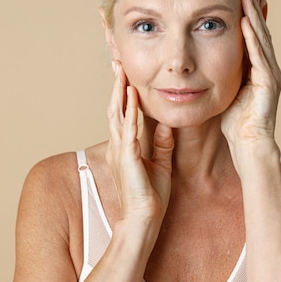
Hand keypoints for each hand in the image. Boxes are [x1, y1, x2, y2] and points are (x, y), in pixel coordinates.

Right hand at [106, 61, 173, 223]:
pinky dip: (130, 110)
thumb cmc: (149, 196)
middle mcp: (119, 144)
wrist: (144, 219)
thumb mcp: (161, 164)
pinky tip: (132, 95)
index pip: (122, 112)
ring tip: (121, 70)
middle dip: (116, 84)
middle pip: (115, 107)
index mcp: (125, 146)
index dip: (122, 92)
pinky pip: (128, 128)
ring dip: (119, 90)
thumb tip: (165, 125)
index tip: (124, 73)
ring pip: (117, 112)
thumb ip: (162, 144)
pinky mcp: (128, 156)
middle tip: (117, 62)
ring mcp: (121, 149)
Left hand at [221, 0, 280, 164]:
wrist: (248, 147)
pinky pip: (259, 57)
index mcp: (257, 70)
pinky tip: (246, 23)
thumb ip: (222, 73)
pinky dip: (253, 39)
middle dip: (252, 9)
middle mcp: (267, 69)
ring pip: (262, 40)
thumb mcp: (226, 91)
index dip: (246, 16)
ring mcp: (270, 76)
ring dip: (254, 16)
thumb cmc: (235, 124)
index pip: (251, 37)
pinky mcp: (269, 85)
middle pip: (259, 33)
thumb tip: (205, 60)